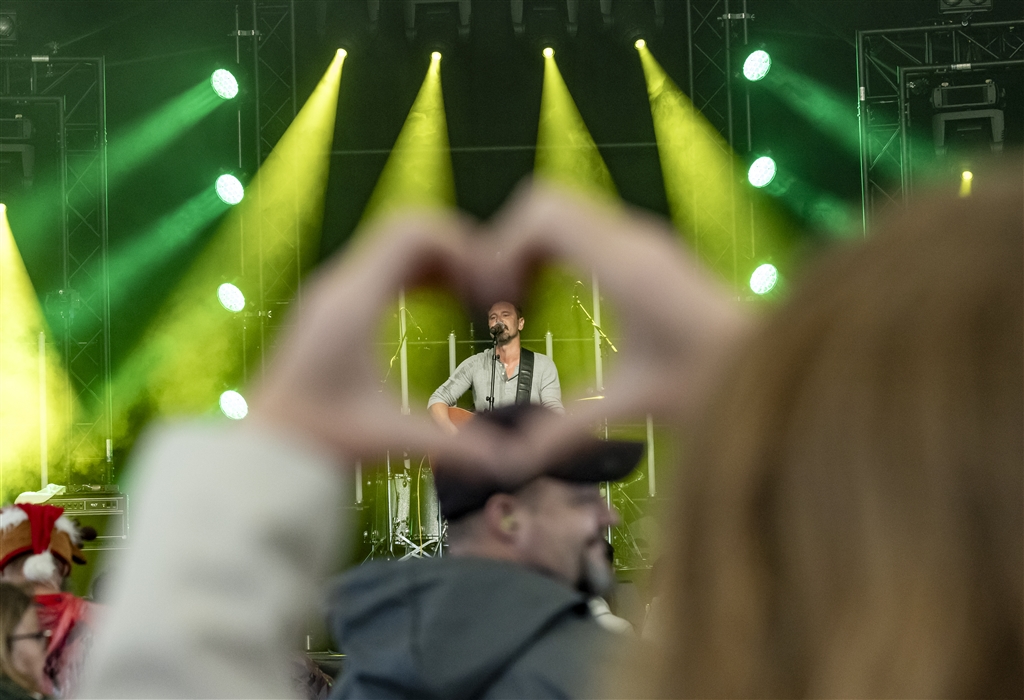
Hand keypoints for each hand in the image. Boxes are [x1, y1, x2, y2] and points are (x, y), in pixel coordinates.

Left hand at [250, 212, 487, 463]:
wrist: (263, 450)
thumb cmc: (320, 442)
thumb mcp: (390, 437)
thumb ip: (453, 443)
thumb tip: (512, 459)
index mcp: (354, 303)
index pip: (414, 233)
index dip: (461, 245)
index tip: (490, 284)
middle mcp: (341, 286)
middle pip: (408, 228)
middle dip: (456, 248)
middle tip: (490, 286)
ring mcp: (334, 292)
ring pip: (395, 244)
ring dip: (439, 258)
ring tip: (475, 294)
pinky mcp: (333, 306)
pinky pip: (384, 266)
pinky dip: (419, 272)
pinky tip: (445, 301)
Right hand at [468, 184, 750, 467]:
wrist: (773, 368)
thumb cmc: (710, 386)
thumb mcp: (631, 403)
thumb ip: (565, 427)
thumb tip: (507, 462)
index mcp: (625, 265)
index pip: (542, 214)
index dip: (501, 248)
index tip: (495, 303)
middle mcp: (633, 237)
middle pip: (544, 201)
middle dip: (508, 243)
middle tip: (501, 302)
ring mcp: (643, 237)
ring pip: (563, 209)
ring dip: (530, 245)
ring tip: (521, 302)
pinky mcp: (649, 247)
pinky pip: (583, 226)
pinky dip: (554, 249)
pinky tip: (554, 297)